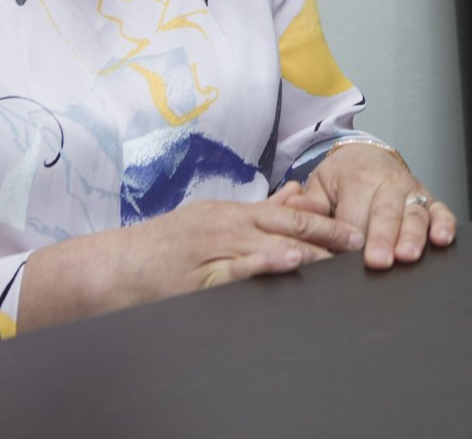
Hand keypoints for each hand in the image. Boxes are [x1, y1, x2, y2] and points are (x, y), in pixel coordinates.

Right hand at [110, 198, 362, 300]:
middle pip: (287, 225)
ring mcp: (213, 250)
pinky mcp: (198, 278)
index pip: (289, 213)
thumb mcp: (211, 218)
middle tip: (358, 243)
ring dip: (306, 250)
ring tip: (337, 256)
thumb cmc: (162, 246)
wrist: (113, 266)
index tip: (354, 232)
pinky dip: (264, 264)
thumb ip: (256, 211)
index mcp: (233, 213)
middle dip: (327, 234)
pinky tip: (287, 262)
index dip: (325, 221)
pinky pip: (236, 271)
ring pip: (268, 245)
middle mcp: (228, 226)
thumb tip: (295, 194)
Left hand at [290, 143, 457, 269]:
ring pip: (415, 214)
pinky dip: (445, 224)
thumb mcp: (318, 184)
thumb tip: (298, 209)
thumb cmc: (341, 178)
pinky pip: (441, 210)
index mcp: (357, 180)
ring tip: (407, 255)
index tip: (343, 257)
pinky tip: (442, 239)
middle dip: (382, 238)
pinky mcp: (428, 199)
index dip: (348, 238)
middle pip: (386, 213)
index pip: (352, 215)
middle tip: (378, 261)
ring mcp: (411, 192)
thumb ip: (308, 202)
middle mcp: (388, 184)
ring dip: (413, 236)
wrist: (366, 156)